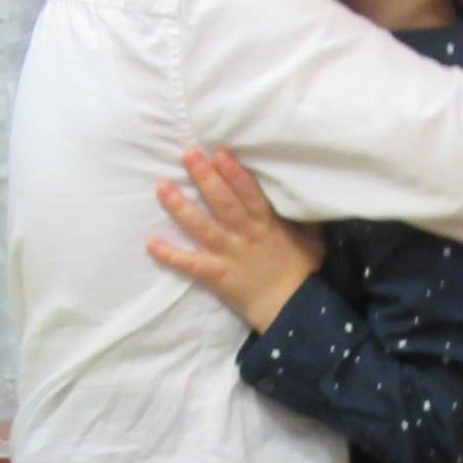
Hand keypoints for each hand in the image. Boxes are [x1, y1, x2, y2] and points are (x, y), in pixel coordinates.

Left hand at [148, 148, 323, 331]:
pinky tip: (151, 243)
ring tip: (162, 187)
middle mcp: (245, 234)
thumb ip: (303, 218)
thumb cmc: (302, 273)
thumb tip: (304, 195)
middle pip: (222, 202)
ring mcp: (229, 254)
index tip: (218, 153)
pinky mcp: (216, 275)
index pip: (249, 193)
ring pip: (202, 227)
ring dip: (180, 207)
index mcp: (267, 224)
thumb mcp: (311, 239)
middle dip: (204, 177)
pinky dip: (170, 255)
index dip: (233, 173)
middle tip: (187, 154)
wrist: (292, 309)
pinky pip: (190, 264)